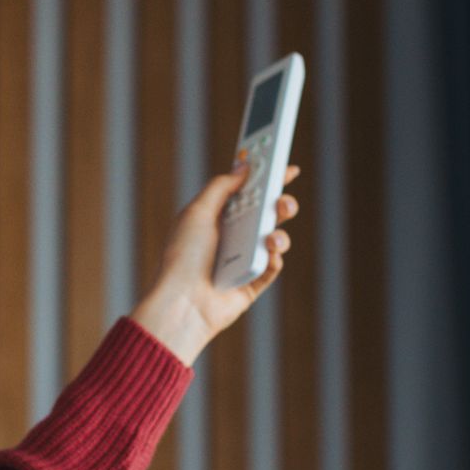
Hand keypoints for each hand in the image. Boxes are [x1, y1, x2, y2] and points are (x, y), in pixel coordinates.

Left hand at [128, 162, 302, 365]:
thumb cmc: (183, 256)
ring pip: (274, 239)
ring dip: (279, 234)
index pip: (248, 192)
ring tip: (271, 238)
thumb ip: (222, 186)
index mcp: (218, 217)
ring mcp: (243, 260)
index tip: (287, 168)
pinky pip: (272, 268)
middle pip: (266, 213)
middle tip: (282, 201)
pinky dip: (274, 260)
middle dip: (280, 204)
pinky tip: (268, 256)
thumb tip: (242, 167)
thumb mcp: (198, 211)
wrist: (183, 302)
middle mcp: (231, 237)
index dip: (267, 179)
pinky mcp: (251, 283)